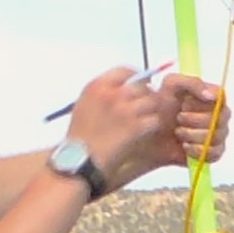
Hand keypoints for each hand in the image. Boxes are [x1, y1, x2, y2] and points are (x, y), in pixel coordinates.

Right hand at [67, 66, 191, 192]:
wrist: (79, 161)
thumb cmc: (78, 139)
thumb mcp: (83, 106)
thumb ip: (101, 94)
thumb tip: (120, 90)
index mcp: (97, 86)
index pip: (125, 71)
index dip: (137, 78)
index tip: (139, 87)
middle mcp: (112, 94)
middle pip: (142, 85)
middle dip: (147, 95)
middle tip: (146, 107)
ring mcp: (124, 110)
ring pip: (151, 101)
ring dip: (152, 111)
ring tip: (147, 121)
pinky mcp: (134, 127)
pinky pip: (154, 120)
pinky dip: (153, 126)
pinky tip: (147, 133)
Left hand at [164, 73, 230, 167]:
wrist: (149, 132)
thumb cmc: (160, 105)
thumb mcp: (171, 84)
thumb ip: (193, 83)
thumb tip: (212, 96)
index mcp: (210, 96)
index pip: (221, 98)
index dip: (204, 103)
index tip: (186, 104)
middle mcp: (217, 115)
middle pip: (221, 119)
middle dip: (196, 120)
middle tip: (178, 117)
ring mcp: (216, 135)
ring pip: (217, 137)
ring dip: (193, 135)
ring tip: (178, 132)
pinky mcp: (211, 153)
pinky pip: (214, 154)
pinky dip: (197, 150)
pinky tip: (185, 145)